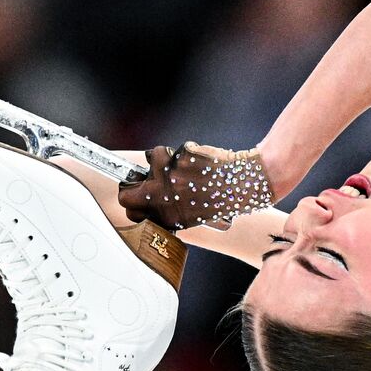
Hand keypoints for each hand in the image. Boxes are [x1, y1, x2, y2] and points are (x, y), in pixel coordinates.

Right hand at [117, 142, 273, 232]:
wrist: (245, 184)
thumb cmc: (222, 199)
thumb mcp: (193, 214)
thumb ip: (169, 208)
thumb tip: (148, 195)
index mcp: (168, 219)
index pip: (132, 212)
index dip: (134, 202)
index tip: (140, 194)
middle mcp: (163, 201)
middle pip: (126, 192)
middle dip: (132, 182)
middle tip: (145, 177)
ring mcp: (167, 179)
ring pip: (149, 161)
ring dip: (161, 160)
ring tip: (183, 168)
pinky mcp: (175, 160)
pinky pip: (163, 151)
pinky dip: (176, 151)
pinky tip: (193, 159)